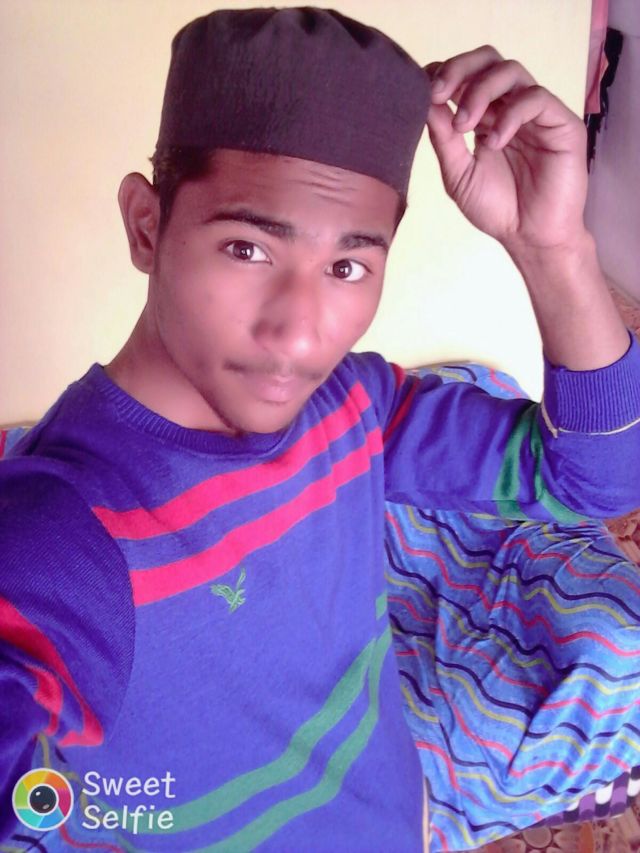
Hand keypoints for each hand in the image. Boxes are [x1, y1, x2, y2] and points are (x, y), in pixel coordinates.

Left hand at [425, 46, 588, 252]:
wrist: (530, 238)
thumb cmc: (497, 209)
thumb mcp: (458, 174)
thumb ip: (443, 138)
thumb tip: (425, 101)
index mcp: (485, 117)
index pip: (466, 76)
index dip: (444, 75)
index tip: (424, 91)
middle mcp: (510, 108)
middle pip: (488, 61)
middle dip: (459, 70)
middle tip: (438, 93)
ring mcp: (536, 113)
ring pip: (510, 71)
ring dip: (480, 91)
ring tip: (464, 126)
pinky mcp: (560, 123)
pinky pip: (536, 98)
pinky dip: (510, 115)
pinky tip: (494, 143)